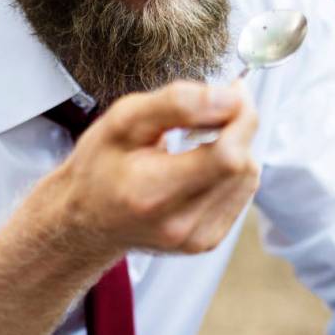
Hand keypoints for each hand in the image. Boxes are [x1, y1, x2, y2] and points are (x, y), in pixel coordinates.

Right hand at [28, 79, 259, 258]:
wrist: (87, 219)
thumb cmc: (100, 166)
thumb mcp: (124, 120)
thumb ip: (177, 104)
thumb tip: (229, 97)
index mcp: (152, 192)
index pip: (227, 157)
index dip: (240, 119)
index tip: (234, 93)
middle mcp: (178, 224)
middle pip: (242, 166)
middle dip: (239, 129)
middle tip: (217, 109)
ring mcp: (195, 238)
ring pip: (247, 180)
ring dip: (236, 149)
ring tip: (200, 141)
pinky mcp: (207, 241)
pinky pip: (241, 195)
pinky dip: (231, 172)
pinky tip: (202, 166)